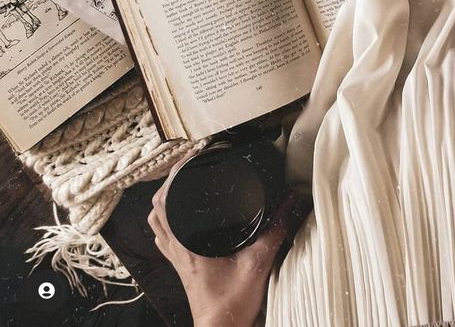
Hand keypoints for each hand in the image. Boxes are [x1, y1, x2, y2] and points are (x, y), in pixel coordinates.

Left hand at [148, 162, 309, 326]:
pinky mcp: (181, 267)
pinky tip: (182, 217)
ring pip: (157, 222)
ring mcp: (176, 259)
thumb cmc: (232, 304)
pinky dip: (168, 221)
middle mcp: (176, 249)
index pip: (165, 201)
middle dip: (168, 182)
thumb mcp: (259, 261)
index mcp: (187, 244)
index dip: (173, 175)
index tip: (190, 156)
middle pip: (157, 208)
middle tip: (188, 164)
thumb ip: (277, 229)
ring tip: (182, 182)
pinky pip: (165, 237)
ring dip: (164, 200)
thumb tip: (292, 200)